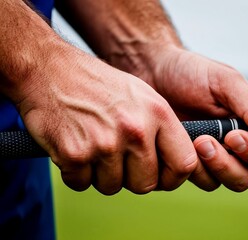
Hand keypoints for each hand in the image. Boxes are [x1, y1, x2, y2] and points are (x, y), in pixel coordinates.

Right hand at [16, 43, 197, 194]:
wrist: (50, 68)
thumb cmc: (99, 85)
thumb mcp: (143, 96)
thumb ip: (161, 130)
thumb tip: (174, 166)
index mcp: (158, 114)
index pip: (183, 164)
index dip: (172, 178)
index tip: (160, 177)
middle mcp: (136, 129)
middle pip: (145, 184)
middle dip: (130, 178)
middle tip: (116, 158)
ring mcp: (105, 143)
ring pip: (112, 187)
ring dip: (100, 174)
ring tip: (92, 145)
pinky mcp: (75, 154)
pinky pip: (81, 184)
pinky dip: (75, 173)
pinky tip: (74, 146)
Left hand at [126, 46, 247, 191]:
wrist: (152, 73)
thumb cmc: (191, 72)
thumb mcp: (225, 82)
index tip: (233, 136)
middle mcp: (237, 148)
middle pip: (246, 178)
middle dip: (227, 165)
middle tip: (204, 141)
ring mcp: (213, 158)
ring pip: (221, 183)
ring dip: (207, 167)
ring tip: (192, 139)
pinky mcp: (190, 164)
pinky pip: (197, 180)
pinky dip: (189, 167)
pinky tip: (177, 144)